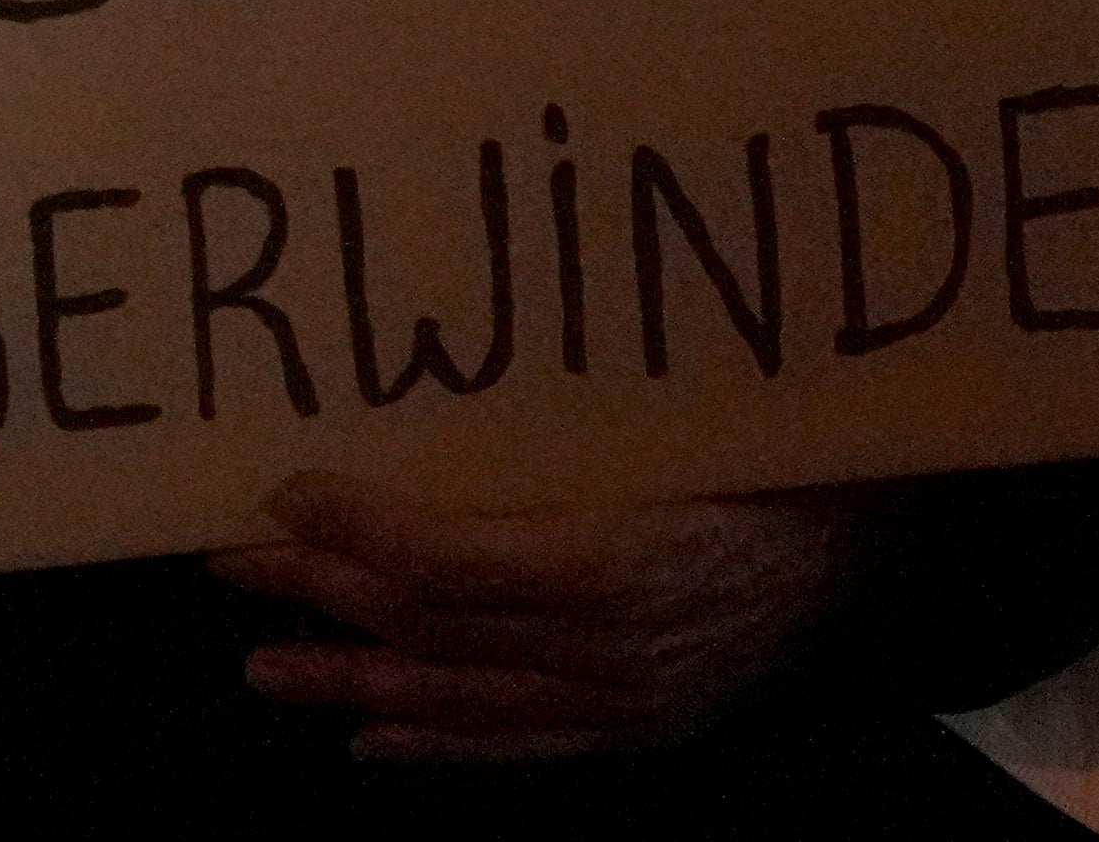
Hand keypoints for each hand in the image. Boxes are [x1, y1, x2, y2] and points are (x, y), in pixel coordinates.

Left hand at [213, 475, 864, 765]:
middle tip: (230, 565)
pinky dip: (441, 744)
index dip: (358, 531)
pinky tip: (370, 740)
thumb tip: (425, 351)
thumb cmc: (756, 442)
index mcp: (612, 560)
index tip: (283, 490)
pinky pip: (520, 746)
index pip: (448, 562)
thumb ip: (550, 420)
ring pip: (461, 698)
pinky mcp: (638, 730)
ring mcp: (624, 700)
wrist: (867, 526)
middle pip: (435, 628)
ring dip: (355, 682)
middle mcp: (609, 647)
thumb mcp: (659, 415)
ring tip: (266, 670)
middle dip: (323, 596)